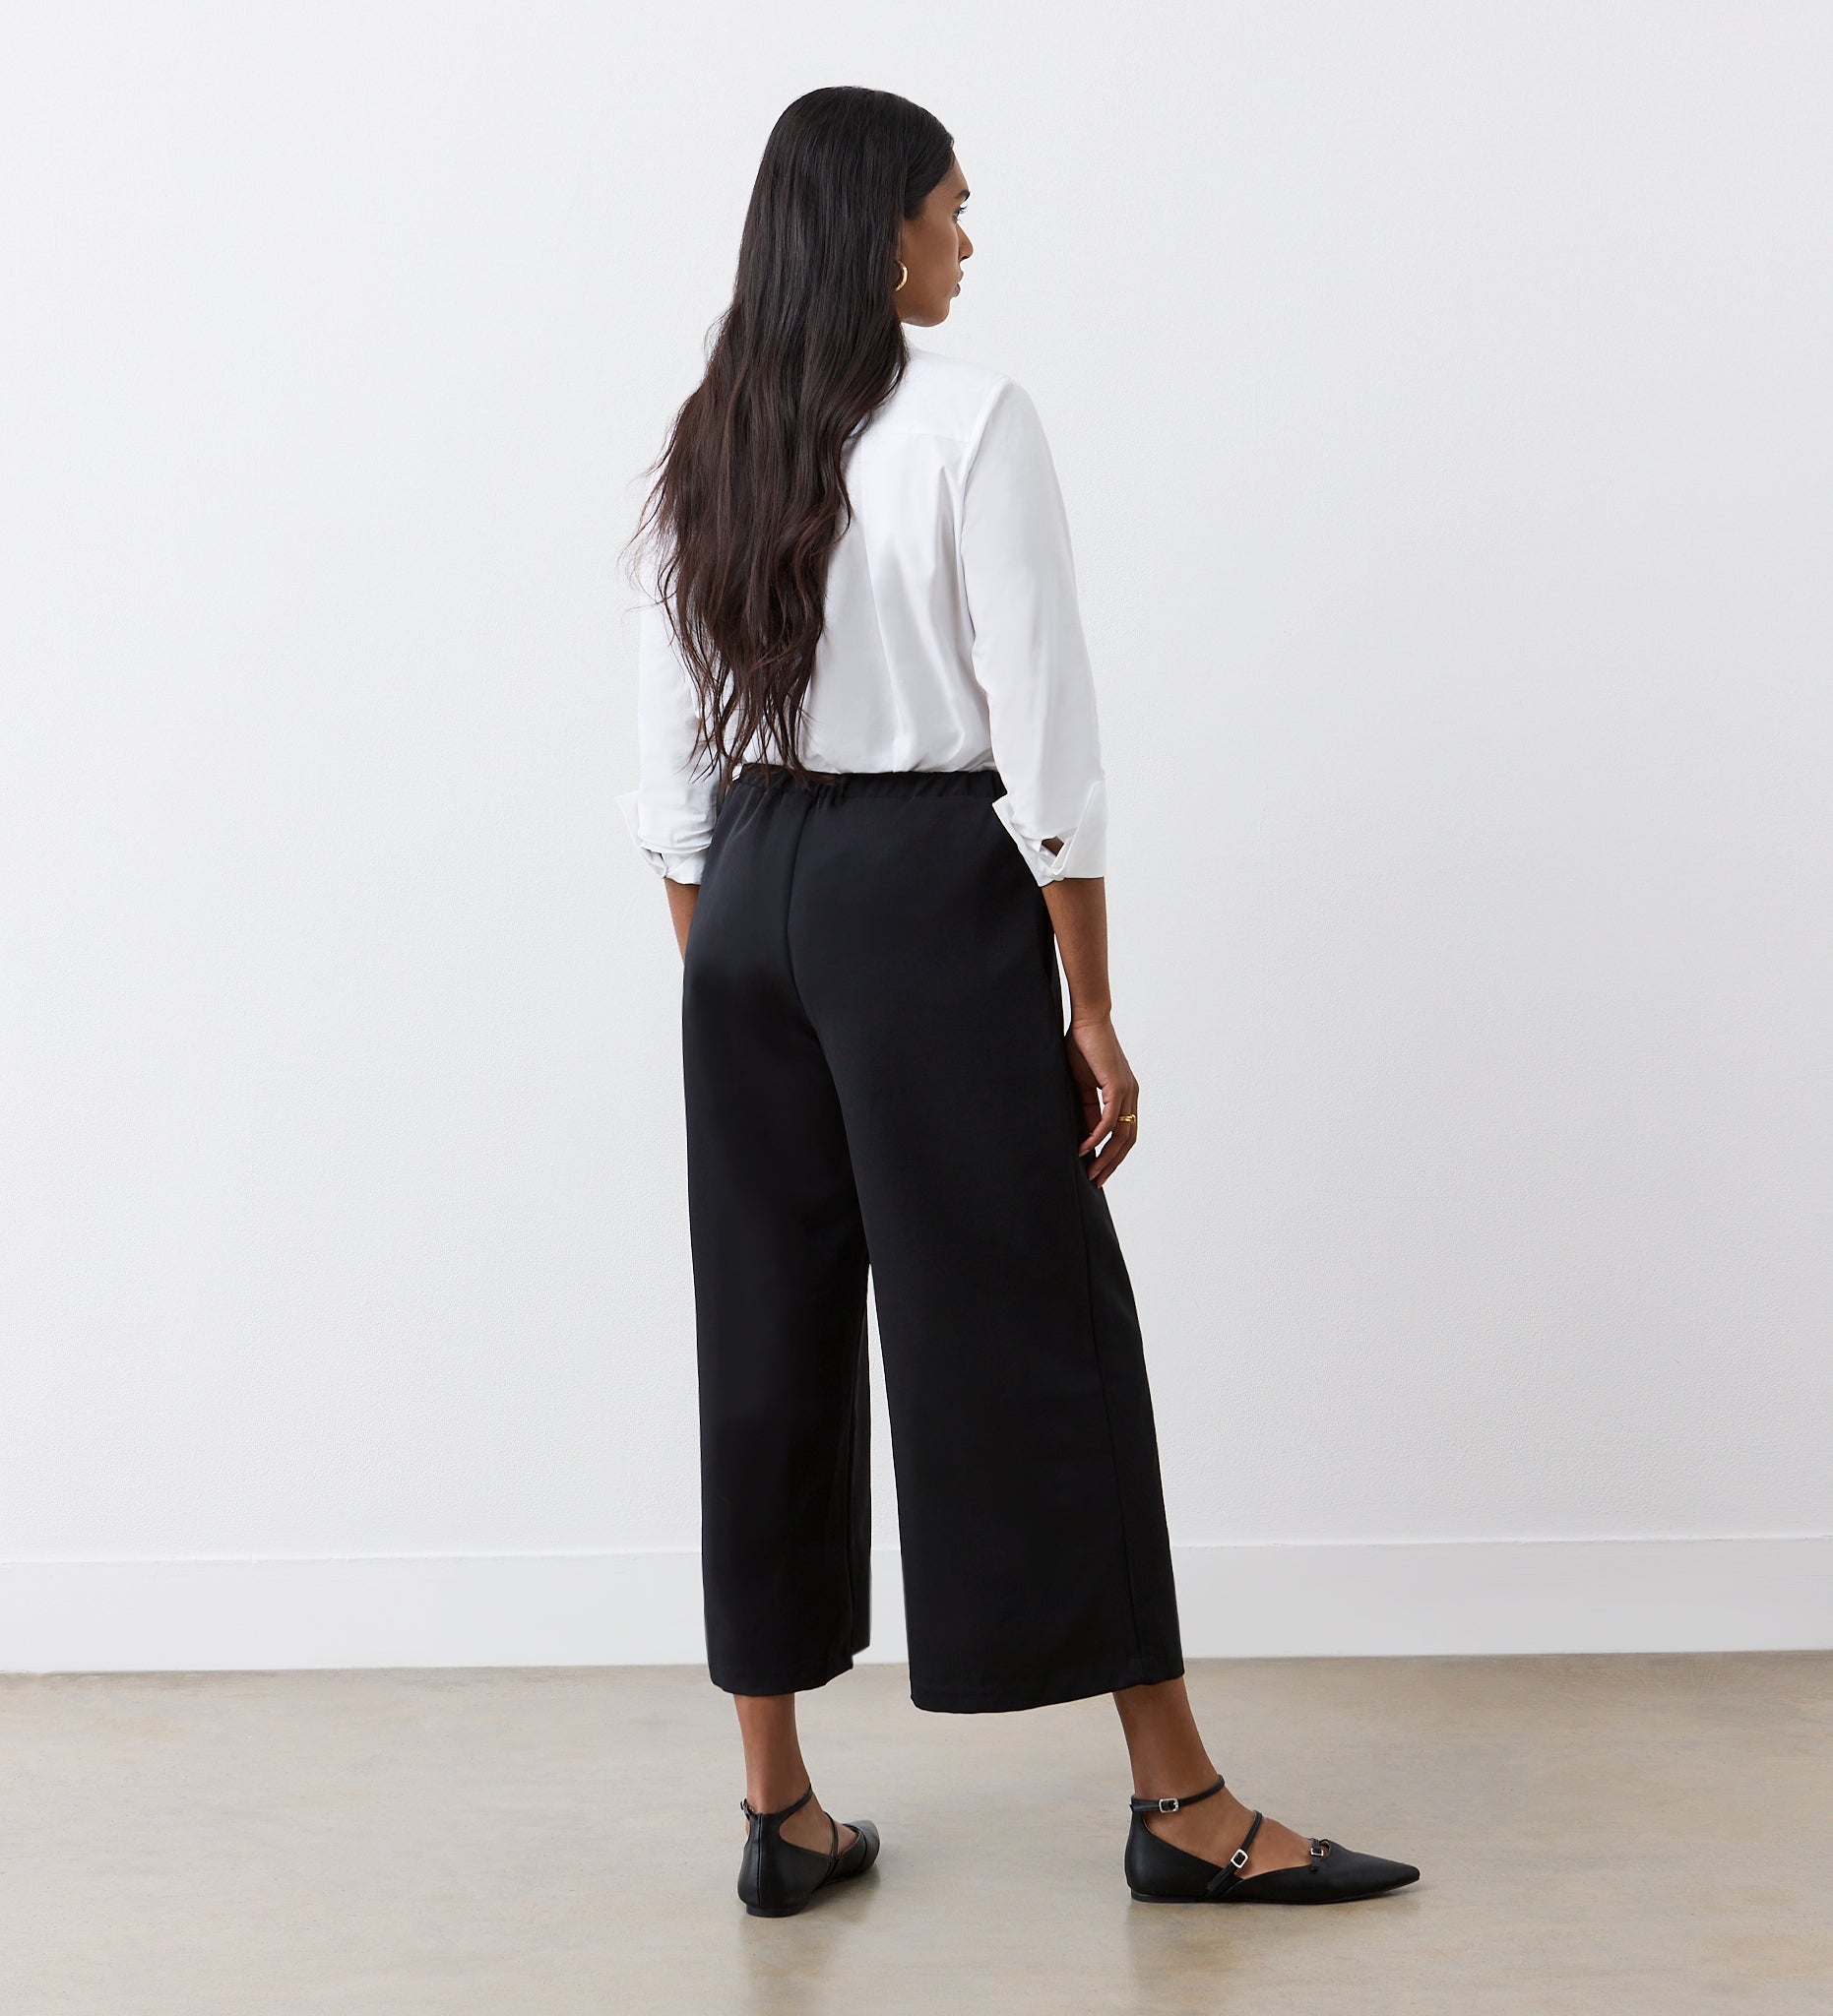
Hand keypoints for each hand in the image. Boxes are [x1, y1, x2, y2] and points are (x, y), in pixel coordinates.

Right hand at [1065, 1013, 1138, 1185]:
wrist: (1087, 1021)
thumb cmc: (1082, 1047)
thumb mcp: (1083, 1084)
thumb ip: (1087, 1107)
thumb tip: (1086, 1133)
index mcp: (1126, 1094)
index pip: (1124, 1133)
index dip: (1113, 1154)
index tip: (1099, 1170)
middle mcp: (1131, 1095)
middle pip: (1128, 1140)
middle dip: (1113, 1163)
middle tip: (1097, 1182)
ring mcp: (1127, 1091)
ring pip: (1122, 1135)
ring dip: (1106, 1157)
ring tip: (1091, 1173)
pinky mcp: (1117, 1086)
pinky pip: (1109, 1120)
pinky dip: (1096, 1137)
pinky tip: (1084, 1148)